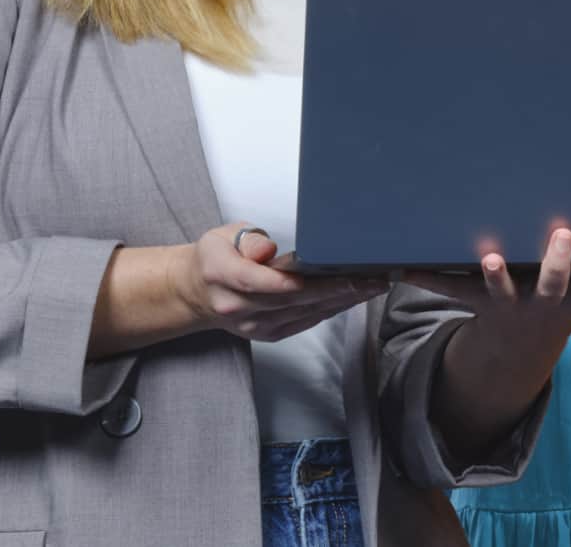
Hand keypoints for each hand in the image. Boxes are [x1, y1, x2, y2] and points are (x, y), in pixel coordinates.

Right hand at [174, 223, 389, 342]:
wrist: (197, 293)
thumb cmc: (215, 258)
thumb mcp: (223, 236)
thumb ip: (248, 240)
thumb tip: (267, 249)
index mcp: (223, 276)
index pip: (261, 281)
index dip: (295, 281)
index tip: (328, 275)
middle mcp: (239, 307)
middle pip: (292, 300)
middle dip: (335, 290)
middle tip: (370, 279)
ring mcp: (254, 325)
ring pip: (303, 314)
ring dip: (341, 301)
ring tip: (372, 286)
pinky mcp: (268, 334)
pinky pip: (304, 322)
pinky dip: (330, 310)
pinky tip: (352, 299)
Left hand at [407, 228, 570, 364]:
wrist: (517, 350)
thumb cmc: (564, 309)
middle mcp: (542, 303)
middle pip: (552, 285)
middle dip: (558, 262)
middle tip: (562, 232)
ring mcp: (507, 303)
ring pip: (501, 290)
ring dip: (496, 276)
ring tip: (491, 257)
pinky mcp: (474, 300)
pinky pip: (449, 289)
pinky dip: (427, 278)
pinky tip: (403, 267)